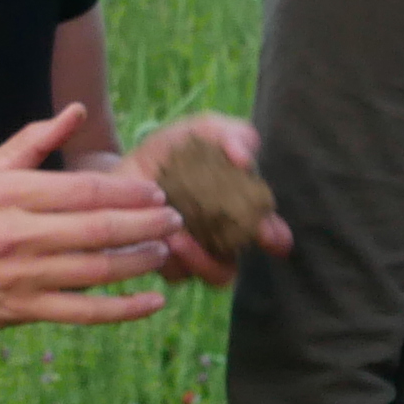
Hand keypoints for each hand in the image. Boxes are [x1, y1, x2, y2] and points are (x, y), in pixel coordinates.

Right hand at [0, 105, 176, 335]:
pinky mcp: (24, 312)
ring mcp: (21, 277)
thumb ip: (31, 140)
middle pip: (98, 229)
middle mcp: (16, 235)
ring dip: (140, 261)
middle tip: (176, 218)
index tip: (157, 192)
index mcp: (7, 194)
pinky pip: (84, 313)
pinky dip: (123, 309)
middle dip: (146, 224)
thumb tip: (74, 109)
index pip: (83, 190)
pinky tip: (153, 301)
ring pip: (97, 271)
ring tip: (166, 250)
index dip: (128, 192)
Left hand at [124, 112, 291, 289]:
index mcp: (240, 210)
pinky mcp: (166, 263)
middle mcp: (223, 239)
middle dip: (236, 249)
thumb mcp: (204, 131)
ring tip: (178, 235)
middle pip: (243, 258)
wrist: (130, 165)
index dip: (274, 236)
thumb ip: (233, 135)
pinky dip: (172, 257)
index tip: (272, 235)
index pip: (269, 233)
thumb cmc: (174, 150)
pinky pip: (177, 272)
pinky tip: (157, 235)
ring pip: (214, 273)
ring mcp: (195, 255)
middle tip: (231, 233)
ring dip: (200, 258)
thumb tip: (244, 159)